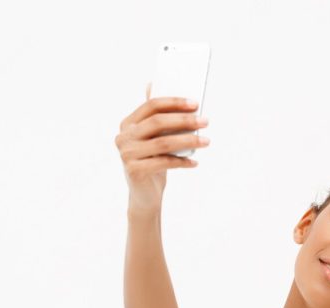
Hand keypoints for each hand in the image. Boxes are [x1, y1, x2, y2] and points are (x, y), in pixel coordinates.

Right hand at [115, 82, 210, 216]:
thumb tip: (165, 91)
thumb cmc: (153, 161)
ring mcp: (127, 154)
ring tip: (206, 141)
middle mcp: (123, 137)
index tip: (195, 104)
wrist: (144, 194)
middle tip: (205, 121)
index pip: (151, 105)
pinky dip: (182, 162)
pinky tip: (194, 162)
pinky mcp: (134, 170)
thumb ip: (157, 117)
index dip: (174, 102)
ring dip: (188, 141)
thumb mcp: (154, 138)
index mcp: (128, 123)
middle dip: (184, 120)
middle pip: (157, 122)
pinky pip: (164, 162)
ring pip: (163, 143)